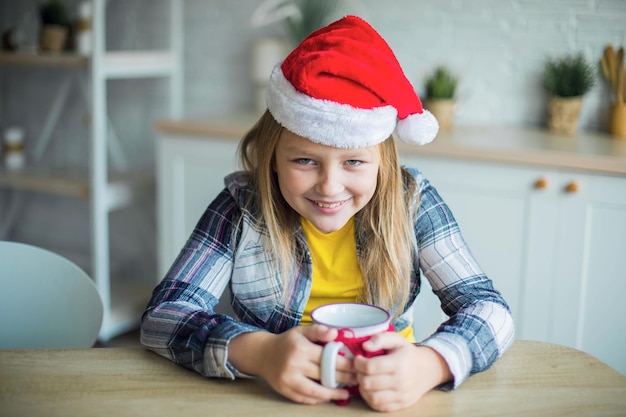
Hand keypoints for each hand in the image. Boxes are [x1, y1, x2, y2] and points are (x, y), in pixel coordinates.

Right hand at [228, 325, 355, 404]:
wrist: (262, 354)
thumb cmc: (286, 342)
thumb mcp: (301, 331)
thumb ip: (318, 331)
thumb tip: (335, 333)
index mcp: (301, 348)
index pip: (328, 358)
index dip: (345, 363)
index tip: (356, 366)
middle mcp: (294, 365)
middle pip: (324, 375)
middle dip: (343, 379)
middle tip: (356, 380)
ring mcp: (289, 380)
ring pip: (316, 391)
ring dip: (333, 394)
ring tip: (346, 394)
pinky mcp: (284, 391)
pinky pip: (305, 398)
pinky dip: (318, 399)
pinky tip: (329, 396)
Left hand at [353, 332, 452, 411]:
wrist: (427, 369)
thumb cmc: (407, 353)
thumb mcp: (396, 339)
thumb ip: (380, 339)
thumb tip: (365, 346)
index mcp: (398, 363)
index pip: (370, 367)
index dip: (358, 363)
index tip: (359, 359)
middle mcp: (400, 381)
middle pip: (368, 383)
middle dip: (359, 375)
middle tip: (360, 370)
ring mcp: (401, 395)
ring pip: (372, 397)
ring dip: (363, 389)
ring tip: (365, 379)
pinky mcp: (401, 404)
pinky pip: (379, 407)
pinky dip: (370, 399)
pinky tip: (371, 389)